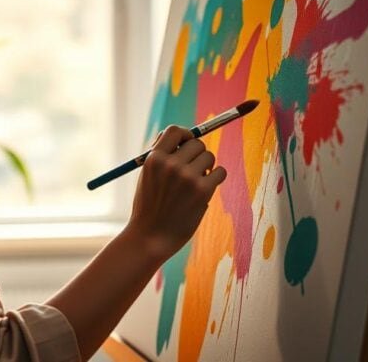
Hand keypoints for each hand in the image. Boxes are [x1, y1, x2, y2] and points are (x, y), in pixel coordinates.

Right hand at [126, 125, 226, 259]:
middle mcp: (170, 164)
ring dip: (207, 166)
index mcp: (154, 159)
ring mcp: (187, 177)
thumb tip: (181, 136)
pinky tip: (206, 188)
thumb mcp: (146, 176)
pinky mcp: (202, 191)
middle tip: (194, 167)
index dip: (185, 134)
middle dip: (198, 153)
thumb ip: (161, 156)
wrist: (150, 237)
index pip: (174, 131)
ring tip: (197, 181)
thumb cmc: (149, 207)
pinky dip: (217, 177)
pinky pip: (220, 172)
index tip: (187, 143)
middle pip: (196, 143)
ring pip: (209, 157)